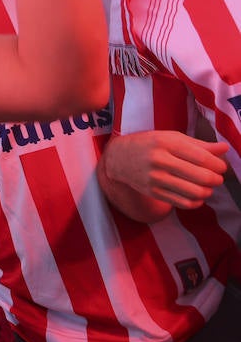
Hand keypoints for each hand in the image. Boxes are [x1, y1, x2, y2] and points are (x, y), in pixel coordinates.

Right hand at [104, 130, 228, 207]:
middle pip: (202, 176)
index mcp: (165, 143)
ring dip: (208, 191)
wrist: (118, 158)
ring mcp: (155, 178)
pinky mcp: (153, 192)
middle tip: (216, 177)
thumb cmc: (149, 144)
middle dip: (216, 179)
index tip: (220, 166)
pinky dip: (196, 202)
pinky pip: (183, 203)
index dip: (218, 165)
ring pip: (195, 192)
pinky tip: (196, 196)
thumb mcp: (171, 137)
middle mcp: (159, 160)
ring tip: (207, 187)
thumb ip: (198, 144)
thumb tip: (224, 148)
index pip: (202, 158)